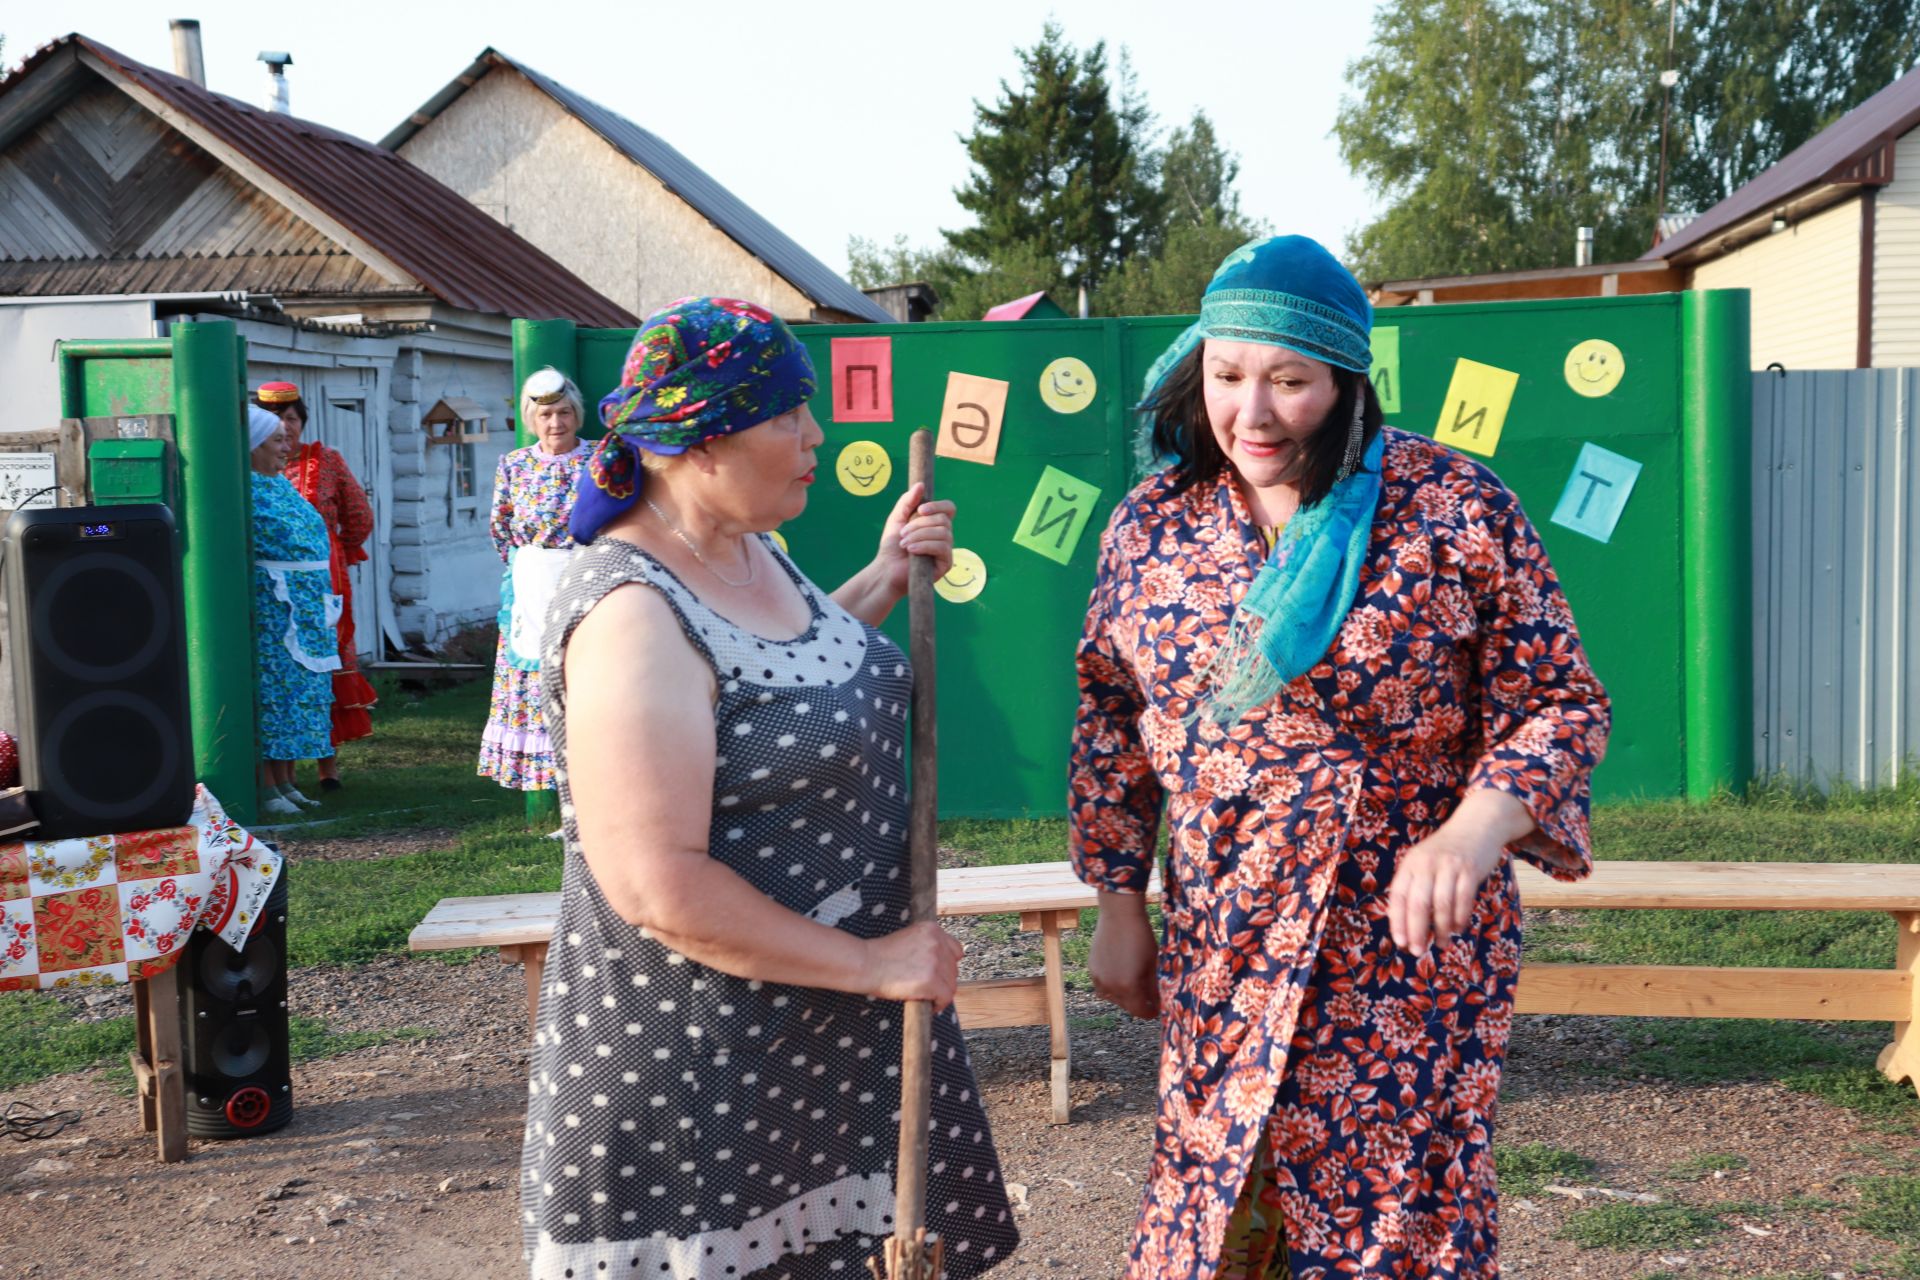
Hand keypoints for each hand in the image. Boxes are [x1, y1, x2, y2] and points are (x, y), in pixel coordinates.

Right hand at [864, 921, 963, 1009]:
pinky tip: (929, 1005)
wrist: (865, 963)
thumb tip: (942, 964)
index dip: (947, 964)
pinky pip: (946, 996)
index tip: (939, 974)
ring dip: (941, 992)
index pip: (956, 950)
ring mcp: (935, 961)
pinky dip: (939, 1004)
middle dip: (943, 980)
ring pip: (951, 983)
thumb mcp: (908, 938)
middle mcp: (937, 942)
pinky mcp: (931, 980)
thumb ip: (927, 945)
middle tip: (929, 988)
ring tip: (926, 997)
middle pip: (953, 969)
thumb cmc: (880, 955)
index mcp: (932, 929)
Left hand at [873, 483, 954, 598]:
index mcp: (935, 524)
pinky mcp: (946, 563)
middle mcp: (944, 535)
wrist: (887, 570)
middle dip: (919, 525)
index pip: (949, 508)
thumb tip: (921, 485)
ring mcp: (946, 550)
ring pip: (943, 533)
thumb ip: (907, 501)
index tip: (920, 510)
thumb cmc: (892, 546)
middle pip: (943, 520)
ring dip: (920, 536)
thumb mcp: (897, 518)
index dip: (938, 506)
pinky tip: (911, 550)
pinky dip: (925, 546)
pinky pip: (942, 547)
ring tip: (904, 544)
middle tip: (902, 533)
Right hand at [1088, 896, 1159, 1019]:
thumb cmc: (1141, 937)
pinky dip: (1111, 985)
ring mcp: (1098, 978)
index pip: (1140, 1012)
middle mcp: (1111, 986)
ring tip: (1133, 985)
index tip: (1157, 1008)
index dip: (1151, 1012)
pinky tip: (1120, 974)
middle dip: (1138, 1003)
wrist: (1119, 914)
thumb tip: (1160, 1001)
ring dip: (1123, 996)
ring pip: (1112, 997)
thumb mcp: (1153, 964)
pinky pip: (1102, 986)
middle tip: (1148, 996)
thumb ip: (1155, 987)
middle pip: (1126, 1006)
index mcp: (1129, 987)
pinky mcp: (1092, 968)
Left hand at [1386, 788, 1532, 952]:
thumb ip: (1414, 887)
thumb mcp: (1423, 862)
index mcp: (1410, 864)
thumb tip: (1405, 923)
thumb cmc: (1446, 852)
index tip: (1400, 942)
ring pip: (1442, 905)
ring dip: (1441, 929)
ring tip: (1441, 943)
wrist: (1476, 825)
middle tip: (1417, 951)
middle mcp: (1426, 864)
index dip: (1397, 921)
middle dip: (1417, 931)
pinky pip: (1463, 900)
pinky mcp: (1469, 870)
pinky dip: (1459, 918)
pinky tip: (1458, 929)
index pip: (1398, 896)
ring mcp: (1448, 866)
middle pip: (1418, 904)